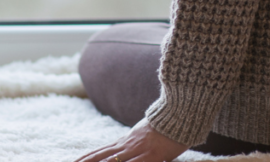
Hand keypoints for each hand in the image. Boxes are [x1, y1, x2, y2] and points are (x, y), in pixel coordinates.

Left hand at [74, 120, 188, 161]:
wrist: (182, 111)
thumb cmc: (169, 123)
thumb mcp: (148, 132)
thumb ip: (137, 140)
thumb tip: (129, 144)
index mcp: (127, 140)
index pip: (101, 151)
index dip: (87, 157)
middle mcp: (128, 145)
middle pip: (101, 157)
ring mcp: (138, 150)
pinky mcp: (151, 156)